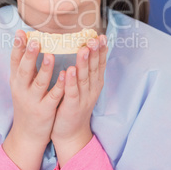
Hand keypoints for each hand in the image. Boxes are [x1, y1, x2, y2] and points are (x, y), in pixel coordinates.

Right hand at [3, 30, 64, 169]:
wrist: (27, 133)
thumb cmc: (27, 101)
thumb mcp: (21, 84)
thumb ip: (25, 65)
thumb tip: (28, 39)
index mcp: (16, 80)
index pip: (14, 61)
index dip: (17, 47)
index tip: (20, 33)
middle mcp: (21, 89)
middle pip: (24, 70)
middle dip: (29, 55)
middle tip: (34, 41)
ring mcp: (33, 100)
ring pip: (39, 83)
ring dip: (45, 69)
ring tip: (50, 55)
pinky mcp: (45, 110)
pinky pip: (53, 96)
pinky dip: (59, 86)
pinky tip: (66, 75)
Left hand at [51, 35, 107, 166]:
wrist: (71, 133)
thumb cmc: (74, 105)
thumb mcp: (83, 86)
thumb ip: (84, 69)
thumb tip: (84, 48)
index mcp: (94, 83)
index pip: (99, 63)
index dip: (101, 50)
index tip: (101, 36)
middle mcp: (92, 89)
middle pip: (94, 68)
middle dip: (95, 52)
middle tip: (94, 38)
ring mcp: (83, 98)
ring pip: (84, 78)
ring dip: (84, 63)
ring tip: (83, 49)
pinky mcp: (72, 107)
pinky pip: (72, 92)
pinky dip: (71, 81)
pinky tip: (68, 71)